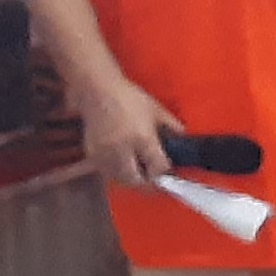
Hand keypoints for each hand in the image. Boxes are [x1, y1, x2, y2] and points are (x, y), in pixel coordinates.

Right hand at [76, 74, 180, 191]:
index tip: (172, 175)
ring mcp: (104, 154)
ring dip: (133, 182)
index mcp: (142, 139)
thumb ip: (173, 129)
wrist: (97, 90)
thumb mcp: (157, 111)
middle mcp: (122, 150)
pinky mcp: (92, 154)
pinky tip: (126, 167)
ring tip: (143, 175)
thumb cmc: (130, 98)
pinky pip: (108, 173)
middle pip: (136, 181)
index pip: (158, 168)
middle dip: (149, 185)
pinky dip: (119, 174)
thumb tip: (183, 144)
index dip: (166, 174)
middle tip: (158, 182)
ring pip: (121, 180)